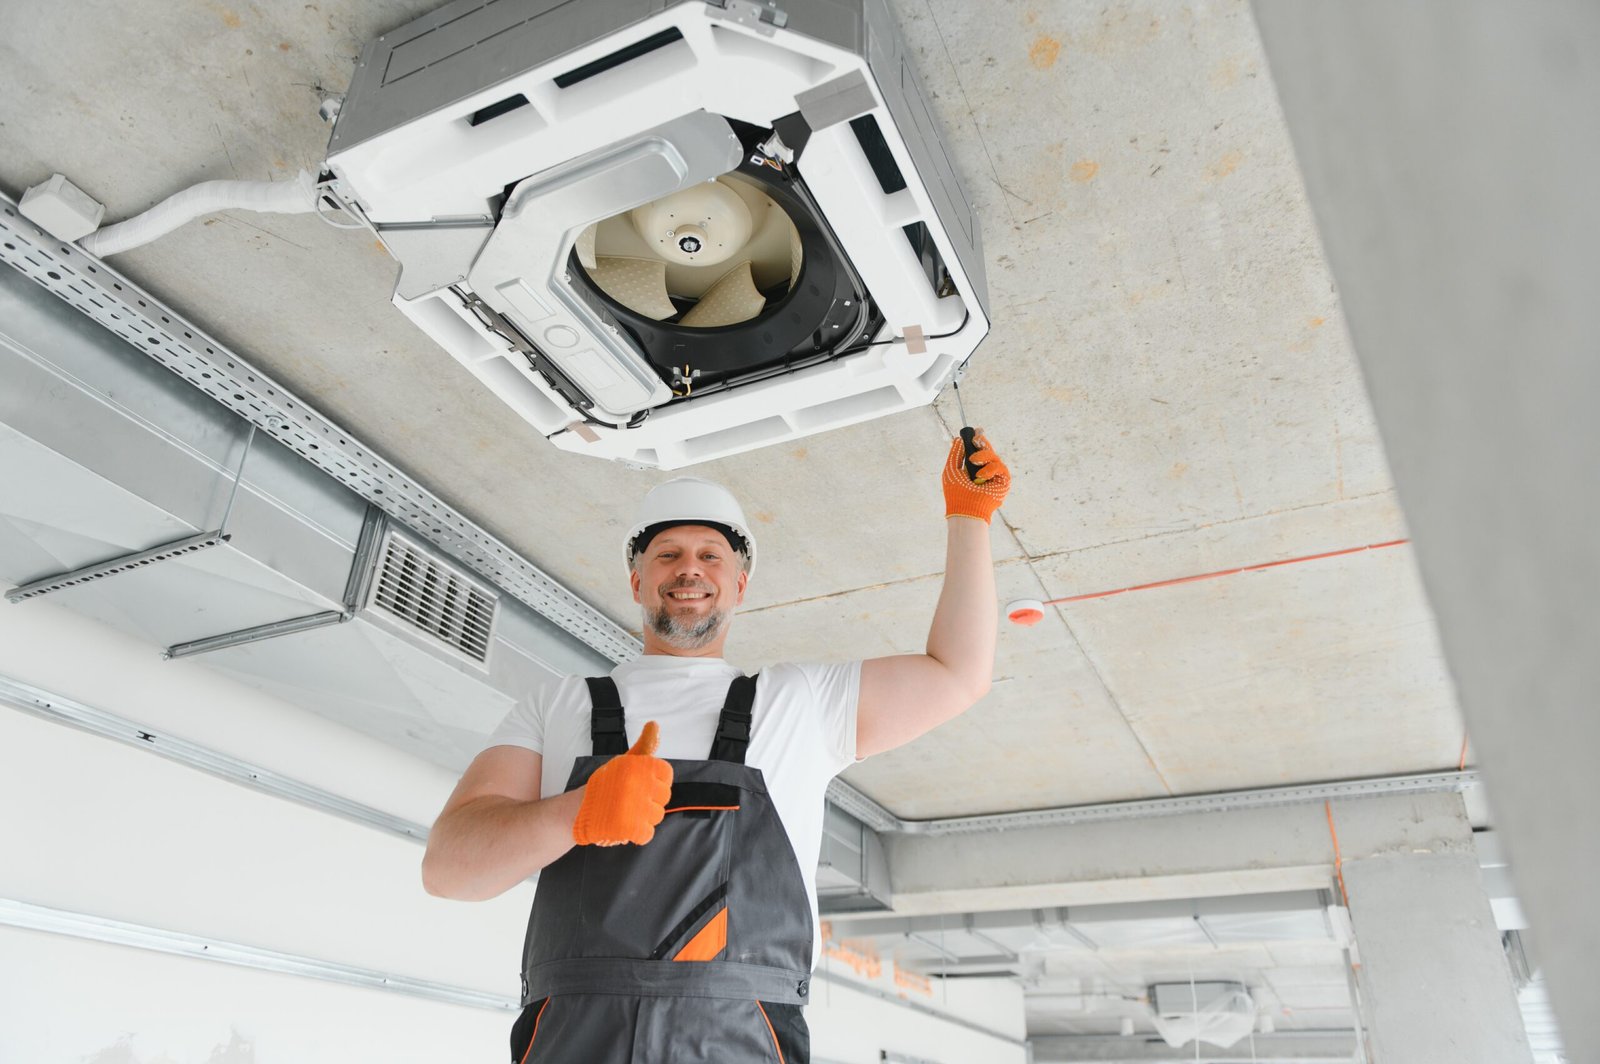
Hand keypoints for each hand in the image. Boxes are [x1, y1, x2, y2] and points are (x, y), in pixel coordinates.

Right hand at [572, 721, 673, 846]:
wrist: (576, 809)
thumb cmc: (605, 785)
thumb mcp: (625, 761)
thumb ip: (644, 746)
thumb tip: (654, 725)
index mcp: (637, 765)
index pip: (666, 773)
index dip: (656, 781)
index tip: (643, 784)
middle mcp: (637, 784)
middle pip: (663, 796)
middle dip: (650, 800)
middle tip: (631, 800)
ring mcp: (633, 806)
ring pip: (656, 815)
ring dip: (644, 818)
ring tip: (627, 812)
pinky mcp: (628, 827)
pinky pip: (647, 833)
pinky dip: (639, 834)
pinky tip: (627, 826)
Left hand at [942, 429, 1010, 522]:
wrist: (965, 509)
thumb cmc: (956, 493)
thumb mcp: (951, 469)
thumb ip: (956, 454)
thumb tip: (958, 439)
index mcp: (973, 469)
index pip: (979, 451)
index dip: (978, 440)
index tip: (975, 431)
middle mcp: (985, 472)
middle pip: (988, 451)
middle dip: (982, 443)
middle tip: (976, 438)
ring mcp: (994, 477)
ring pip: (994, 456)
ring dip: (983, 456)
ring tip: (974, 462)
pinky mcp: (1003, 482)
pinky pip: (1000, 466)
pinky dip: (989, 469)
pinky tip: (980, 476)